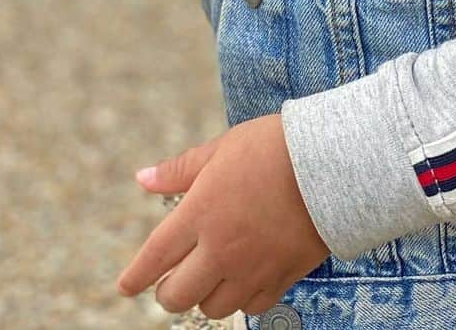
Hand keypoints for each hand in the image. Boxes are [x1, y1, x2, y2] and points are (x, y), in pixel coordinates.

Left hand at [116, 112, 329, 320]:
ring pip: (213, 307)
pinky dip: (241, 299)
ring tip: (208, 277)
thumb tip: (142, 179)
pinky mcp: (282, 277)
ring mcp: (252, 268)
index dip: (136, 276)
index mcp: (201, 212)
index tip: (124, 286)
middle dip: (167, 292)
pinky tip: (242, 281)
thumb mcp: (220, 149)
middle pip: (178, 295)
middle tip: (170, 281)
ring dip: (204, 296)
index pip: (155, 257)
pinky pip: (252, 307)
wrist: (330, 163)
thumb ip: (179, 170)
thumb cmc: (272, 147)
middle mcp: (221, 248)